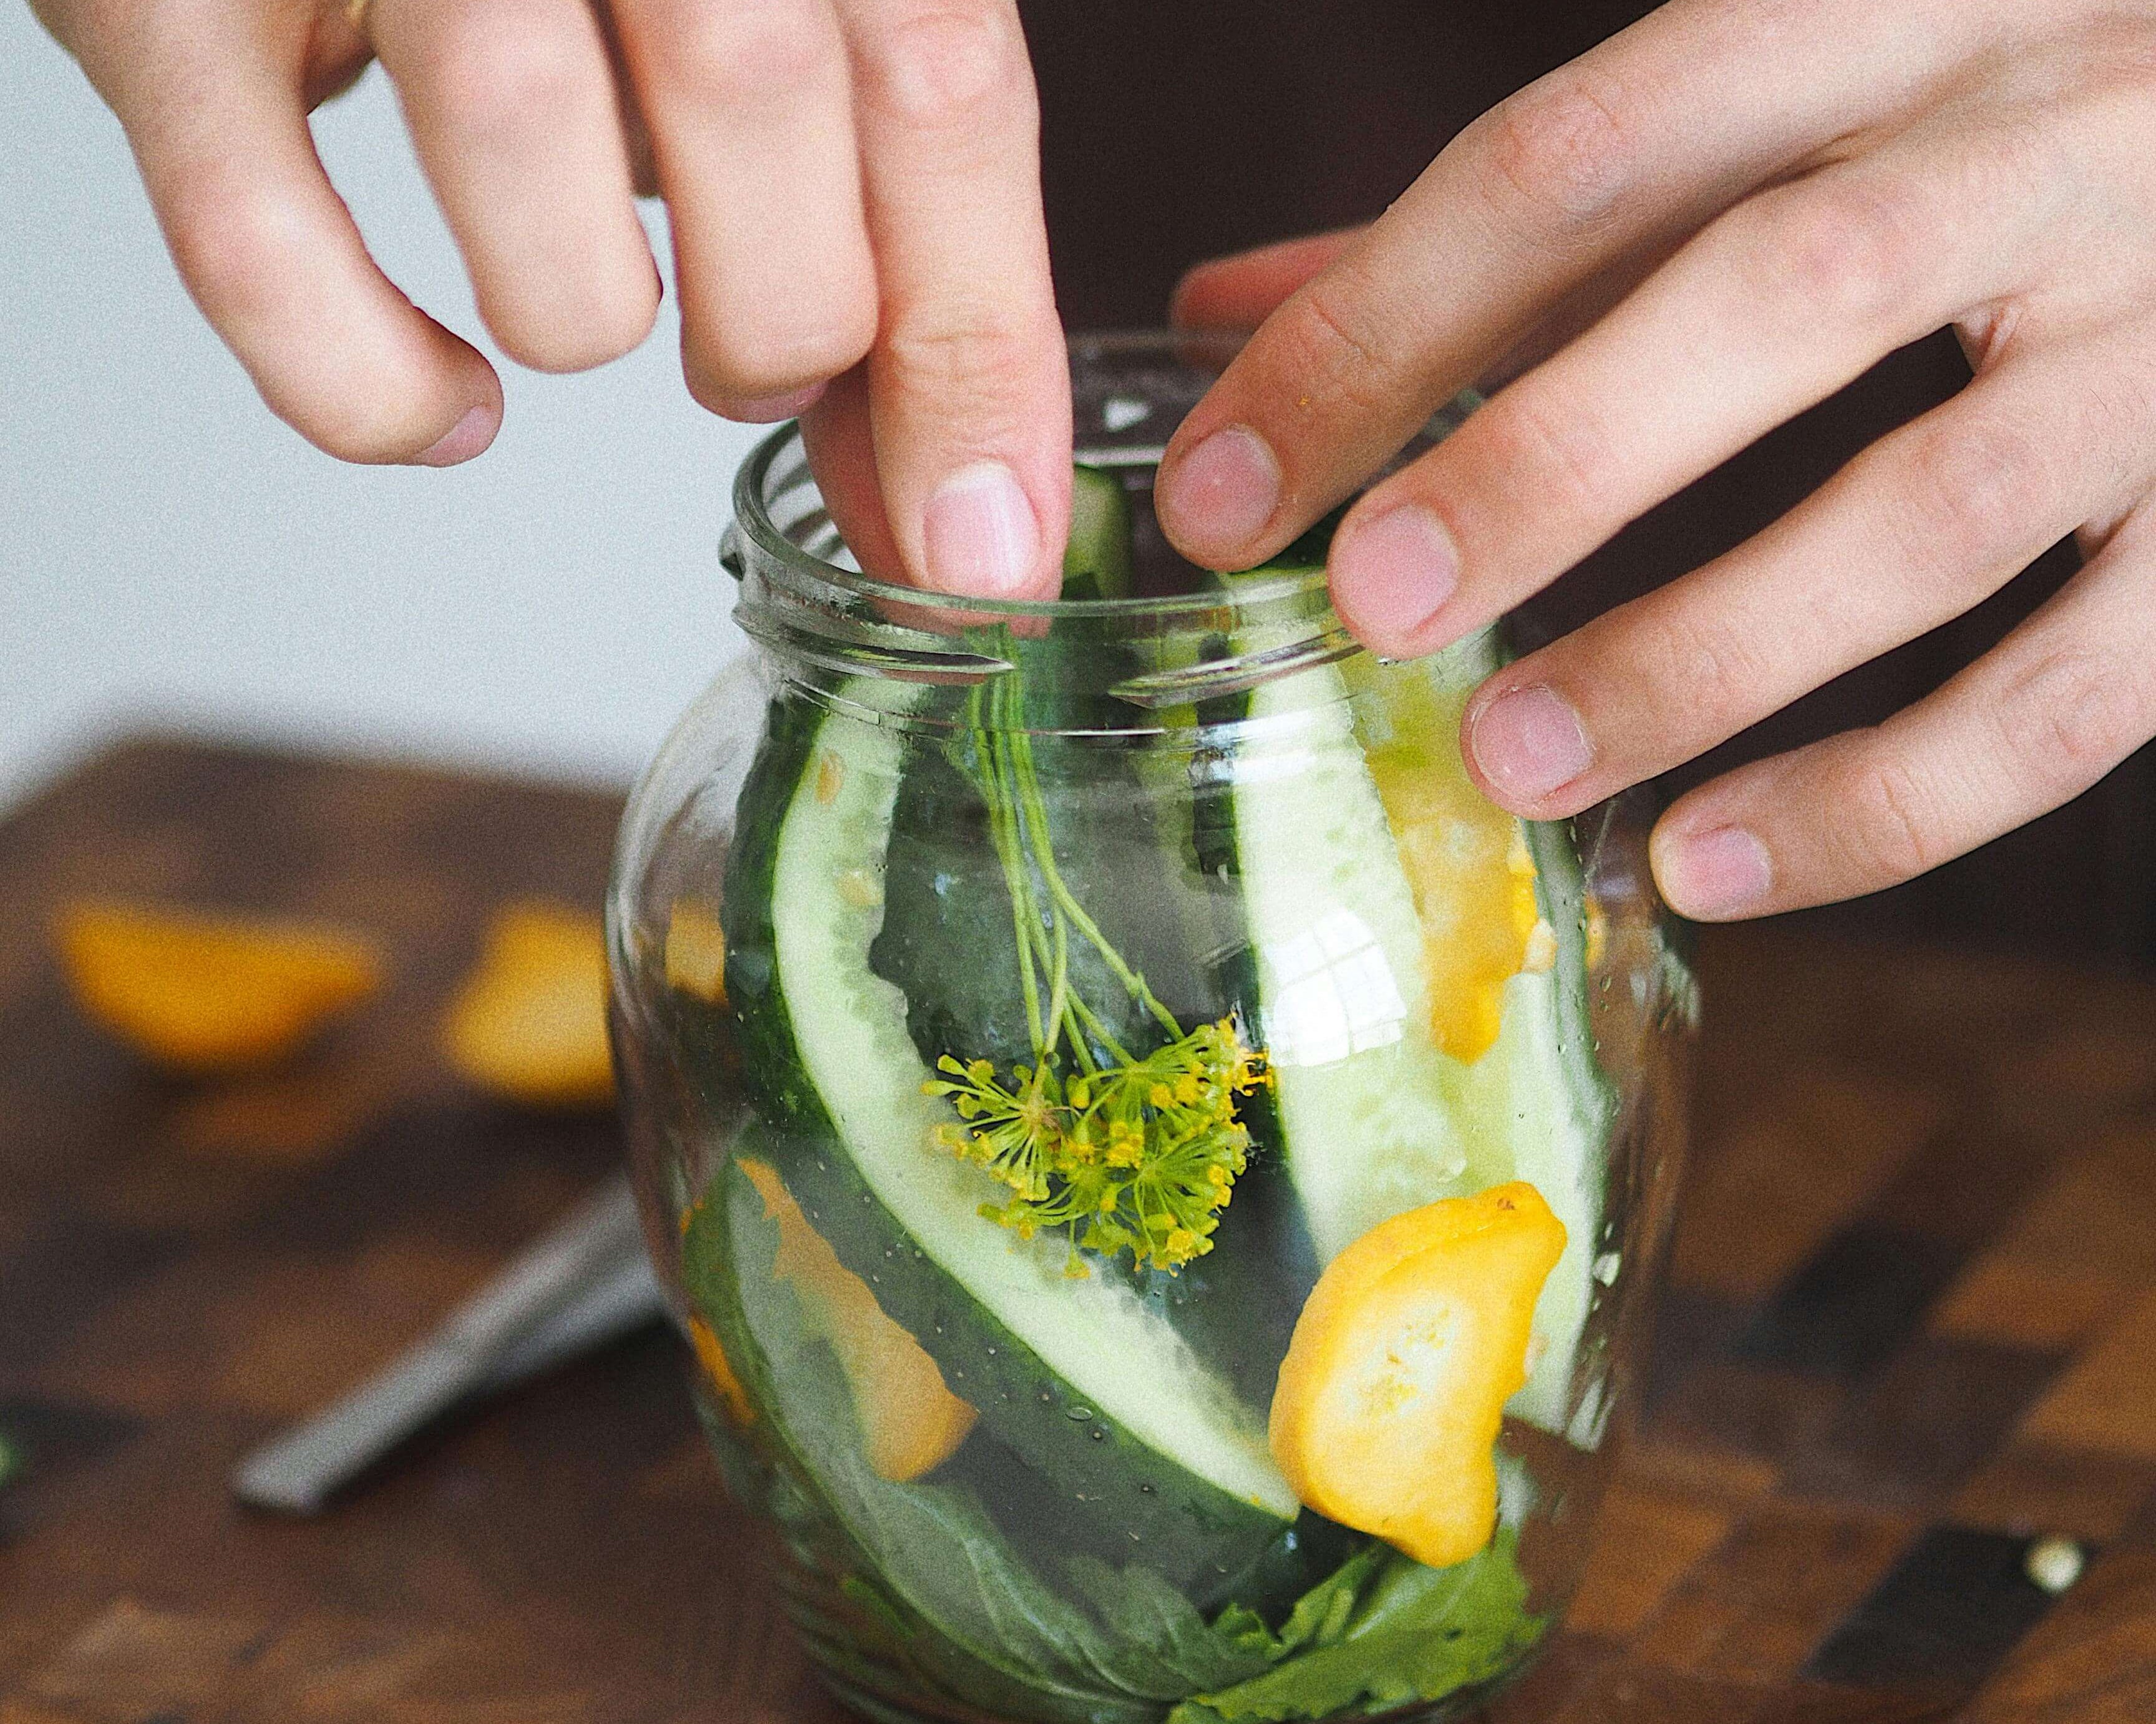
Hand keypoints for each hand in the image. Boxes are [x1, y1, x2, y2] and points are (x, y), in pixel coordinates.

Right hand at [31, 0, 1069, 596]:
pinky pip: (267, 259)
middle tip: (758, 357)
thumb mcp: (765, 2)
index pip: (944, 92)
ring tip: (592, 299)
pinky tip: (451, 406)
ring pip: (534, 184)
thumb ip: (871, 196)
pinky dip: (374, 389)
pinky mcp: (159, 4)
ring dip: (594, 319)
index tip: (981, 553)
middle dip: (789, 325)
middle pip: (762, 115)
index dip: (977, 359)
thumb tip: (957, 490)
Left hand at [1154, 0, 2155, 921]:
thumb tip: (1232, 319)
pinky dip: (1882, 805)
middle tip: (1371, 605)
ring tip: (1516, 761)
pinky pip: (2075, 697)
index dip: (1381, 327)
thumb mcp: (1759, 106)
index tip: (1225, 489)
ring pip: (1930, 516)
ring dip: (1699, 656)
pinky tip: (1708, 860)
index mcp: (1881, 18)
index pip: (1582, 162)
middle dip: (1548, 464)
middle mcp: (2042, 148)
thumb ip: (1509, 230)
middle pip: (1781, 298)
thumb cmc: (1974, 113)